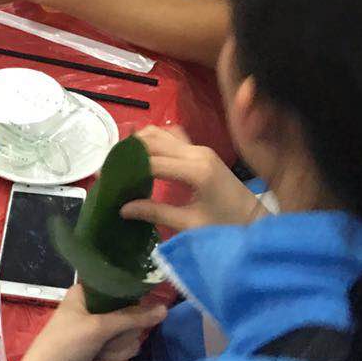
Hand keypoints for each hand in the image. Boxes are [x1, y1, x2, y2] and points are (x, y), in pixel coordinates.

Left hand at [13, 285, 165, 360]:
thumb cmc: (66, 344)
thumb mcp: (98, 327)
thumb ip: (133, 318)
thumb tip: (164, 309)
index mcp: (88, 296)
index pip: (123, 293)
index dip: (129, 306)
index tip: (129, 316)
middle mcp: (96, 314)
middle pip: (131, 322)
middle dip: (118, 338)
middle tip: (101, 340)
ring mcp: (100, 338)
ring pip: (130, 344)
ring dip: (113, 355)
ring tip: (94, 356)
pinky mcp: (104, 359)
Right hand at [120, 126, 264, 232]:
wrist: (256, 222)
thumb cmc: (225, 227)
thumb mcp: (190, 224)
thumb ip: (155, 212)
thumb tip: (122, 208)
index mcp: (196, 170)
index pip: (151, 163)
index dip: (125, 168)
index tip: (105, 177)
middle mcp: (197, 152)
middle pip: (153, 141)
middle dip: (128, 152)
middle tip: (109, 168)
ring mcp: (200, 148)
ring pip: (161, 133)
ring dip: (139, 143)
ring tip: (121, 160)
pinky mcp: (201, 150)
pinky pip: (172, 136)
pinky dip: (154, 139)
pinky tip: (142, 153)